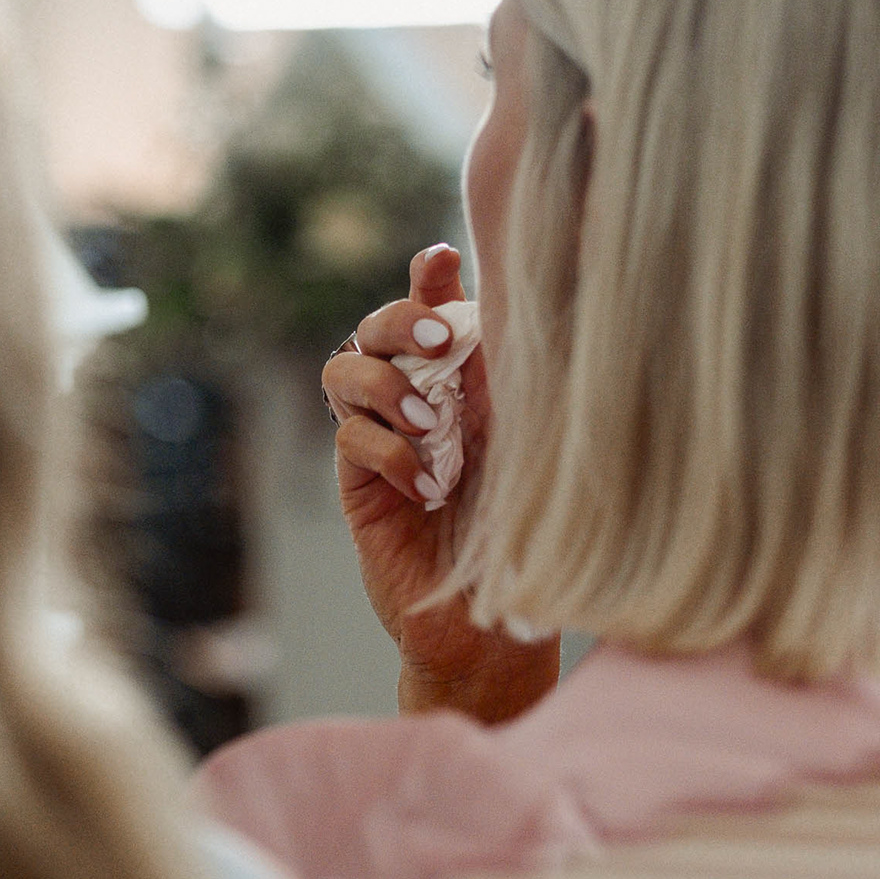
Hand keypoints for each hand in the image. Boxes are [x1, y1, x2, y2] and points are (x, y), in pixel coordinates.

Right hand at [322, 244, 558, 721]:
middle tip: (440, 338)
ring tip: (432, 427)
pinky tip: (428, 488)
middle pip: (376, 325)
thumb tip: (509, 312)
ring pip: (346, 371)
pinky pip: (352, 441)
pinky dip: (389, 453)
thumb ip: (513, 383)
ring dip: (387, 386)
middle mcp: (415, 398)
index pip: (434, 306)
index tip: (446, 258)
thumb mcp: (533, 444)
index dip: (429, 276)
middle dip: (401, 318)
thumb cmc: (532, 531)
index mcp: (462, 378)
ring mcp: (381, 439)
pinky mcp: (360, 485)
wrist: (497, 620)